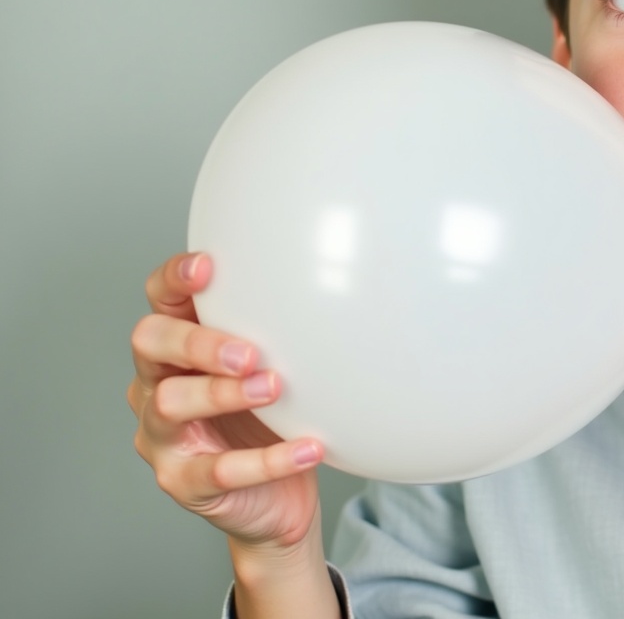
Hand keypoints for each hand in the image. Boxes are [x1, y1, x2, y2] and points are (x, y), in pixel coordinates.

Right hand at [127, 252, 323, 552]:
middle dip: (198, 342)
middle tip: (250, 352)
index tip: (209, 267)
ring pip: (171, 404)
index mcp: (176, 347)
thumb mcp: (273, 366)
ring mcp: (162, 436)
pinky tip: (309, 448)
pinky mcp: (183, 482)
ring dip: (224, 393)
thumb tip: (334, 284)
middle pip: (150, 345)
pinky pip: (219, 471)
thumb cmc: (270, 417)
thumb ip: (279, 330)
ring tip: (276, 389)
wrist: (277, 495)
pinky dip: (269, 460)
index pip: (159, 300)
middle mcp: (155, 384)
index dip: (174, 279)